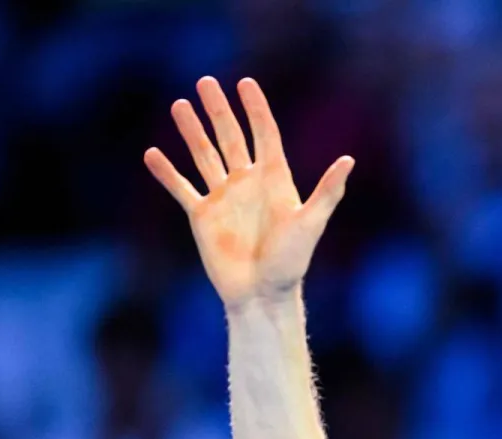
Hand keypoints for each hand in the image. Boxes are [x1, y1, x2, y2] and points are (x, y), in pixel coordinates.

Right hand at [143, 76, 353, 309]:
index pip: (264, 134)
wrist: (262, 294)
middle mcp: (247, 183)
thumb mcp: (310, 223)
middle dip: (218, 110)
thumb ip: (327, 192)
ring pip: (204, 155)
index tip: (245, 83)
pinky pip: (181, 188)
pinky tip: (152, 155)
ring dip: (191, 131)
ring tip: (180, 105)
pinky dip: (167, 173)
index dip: (256, 109)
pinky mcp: (203, 216)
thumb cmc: (291, 262)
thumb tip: (349, 161)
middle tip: (205, 82)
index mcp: (274, 180)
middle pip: (231, 137)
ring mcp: (224, 198)